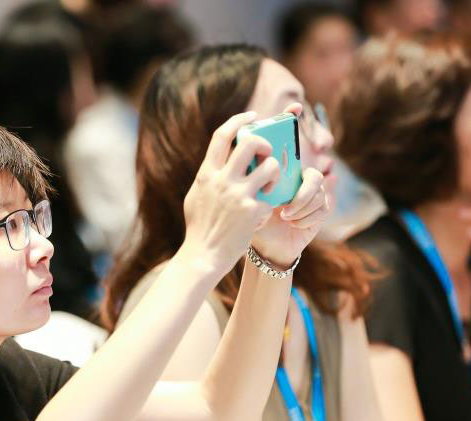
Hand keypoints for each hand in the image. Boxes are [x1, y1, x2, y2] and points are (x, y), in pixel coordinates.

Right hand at [182, 112, 277, 275]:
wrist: (203, 255)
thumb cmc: (199, 227)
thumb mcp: (196, 195)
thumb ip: (209, 176)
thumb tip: (220, 159)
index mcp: (207, 173)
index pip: (222, 135)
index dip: (240, 120)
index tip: (253, 116)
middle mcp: (222, 180)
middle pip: (251, 143)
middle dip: (264, 143)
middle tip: (267, 152)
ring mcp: (239, 195)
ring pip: (270, 167)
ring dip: (274, 171)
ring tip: (269, 183)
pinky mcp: (253, 211)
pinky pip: (272, 195)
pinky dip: (271, 200)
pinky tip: (264, 210)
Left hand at [250, 168, 330, 267]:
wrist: (268, 244)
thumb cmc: (260, 219)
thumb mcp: (255, 200)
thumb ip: (261, 183)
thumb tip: (264, 170)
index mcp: (287, 174)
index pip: (300, 161)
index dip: (293, 174)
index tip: (280, 194)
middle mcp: (304, 182)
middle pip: (315, 177)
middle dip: (301, 197)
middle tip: (284, 212)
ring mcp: (315, 196)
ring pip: (318, 197)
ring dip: (301, 211)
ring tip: (286, 219)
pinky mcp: (322, 211)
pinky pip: (322, 210)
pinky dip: (306, 220)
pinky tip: (294, 225)